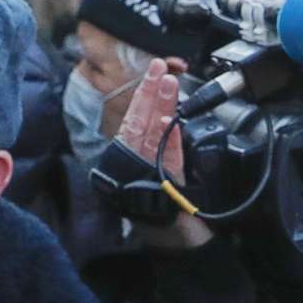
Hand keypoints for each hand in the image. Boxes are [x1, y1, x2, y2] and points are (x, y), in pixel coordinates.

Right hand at [115, 61, 213, 250]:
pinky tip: (168, 121)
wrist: (166, 235)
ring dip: (159, 106)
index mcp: (134, 152)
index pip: (138, 116)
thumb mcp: (161, 164)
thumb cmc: (161, 200)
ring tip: (167, 83)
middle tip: (159, 67)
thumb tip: (165, 113)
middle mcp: (135, 158)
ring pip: (151, 132)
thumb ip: (162, 141)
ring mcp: (144, 170)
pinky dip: (167, 139)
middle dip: (150, 91)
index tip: (156, 70)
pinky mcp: (159, 183)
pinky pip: (165, 158)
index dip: (146, 92)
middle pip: (141, 119)